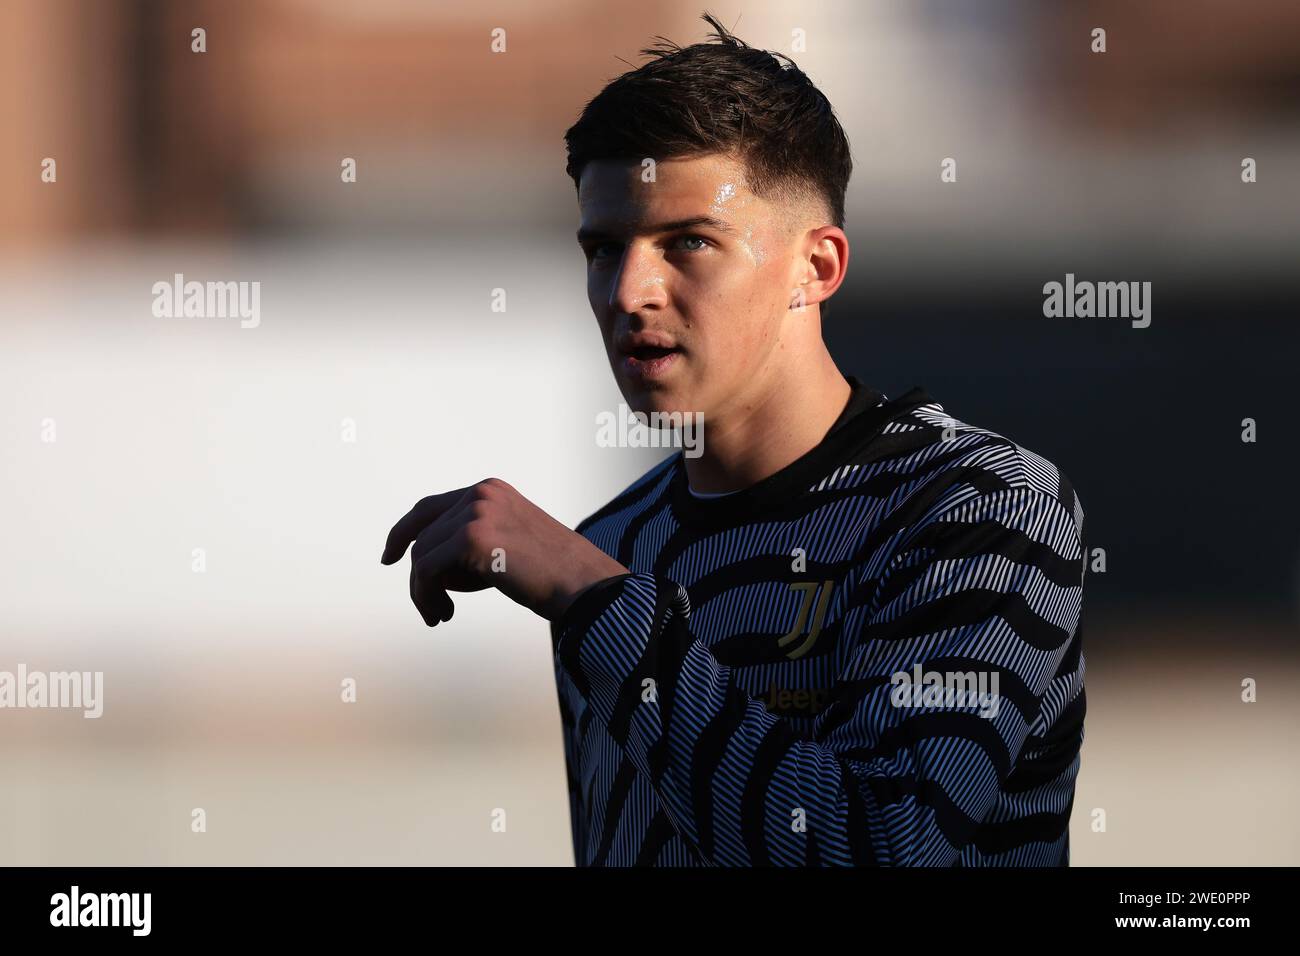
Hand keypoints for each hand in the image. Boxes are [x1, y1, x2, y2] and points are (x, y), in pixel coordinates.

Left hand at [381, 478, 628, 624]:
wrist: (585, 587)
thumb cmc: (554, 577)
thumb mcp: (510, 546)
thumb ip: (474, 542)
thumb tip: (429, 564)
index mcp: (491, 491)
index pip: (430, 507)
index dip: (404, 531)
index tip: (389, 556)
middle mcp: (481, 494)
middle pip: (422, 534)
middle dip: (418, 575)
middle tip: (432, 610)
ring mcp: (476, 513)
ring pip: (421, 555)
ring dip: (425, 592)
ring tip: (442, 615)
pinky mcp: (473, 538)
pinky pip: (426, 571)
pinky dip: (426, 596)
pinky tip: (443, 614)